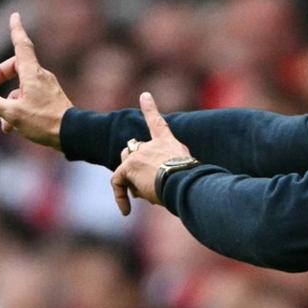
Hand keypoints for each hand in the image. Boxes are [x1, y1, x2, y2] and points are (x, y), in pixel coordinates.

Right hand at [0, 12, 72, 149]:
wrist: (73, 133)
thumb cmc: (44, 121)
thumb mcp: (12, 113)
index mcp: (33, 73)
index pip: (22, 46)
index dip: (16, 30)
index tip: (15, 15)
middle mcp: (41, 77)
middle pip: (16, 66)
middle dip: (0, 74)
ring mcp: (47, 88)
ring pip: (21, 88)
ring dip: (7, 103)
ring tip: (4, 124)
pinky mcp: (50, 100)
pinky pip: (29, 98)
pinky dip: (18, 109)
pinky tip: (12, 128)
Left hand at [111, 92, 190, 215]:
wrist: (183, 181)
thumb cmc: (190, 179)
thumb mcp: (187, 169)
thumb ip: (174, 169)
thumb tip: (164, 182)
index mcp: (167, 142)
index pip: (157, 122)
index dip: (150, 107)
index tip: (145, 95)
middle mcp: (150, 144)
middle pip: (132, 149)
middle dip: (133, 165)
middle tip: (144, 184)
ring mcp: (138, 154)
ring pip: (125, 167)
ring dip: (132, 182)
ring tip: (147, 195)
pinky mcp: (128, 167)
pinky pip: (117, 182)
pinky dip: (120, 197)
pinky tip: (125, 211)